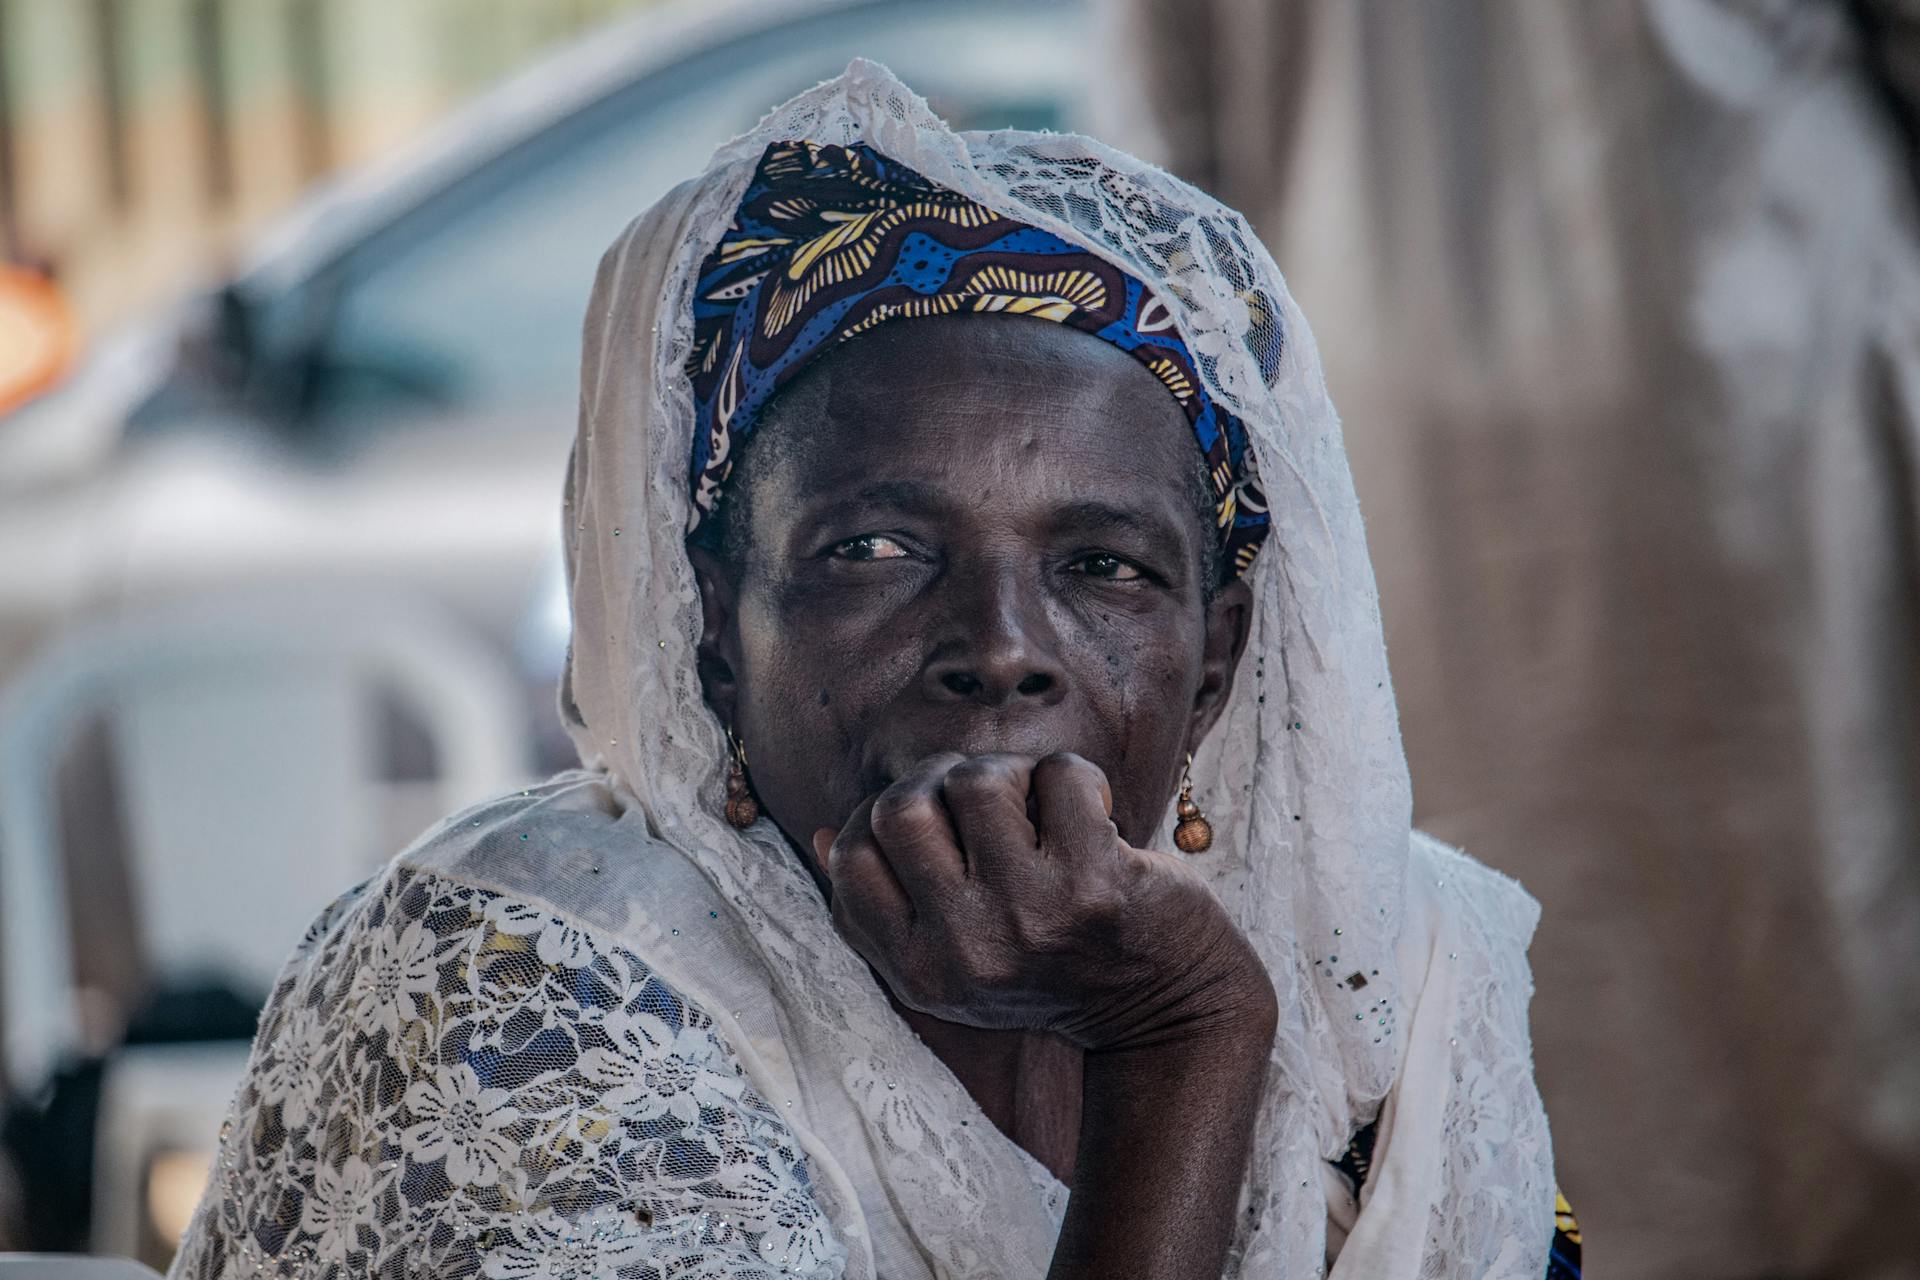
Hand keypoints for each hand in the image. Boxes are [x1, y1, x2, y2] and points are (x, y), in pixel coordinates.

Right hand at [813, 752, 1276, 1052]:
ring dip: (1012, 773)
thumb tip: (824, 835)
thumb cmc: (1056, 972)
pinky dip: (1076, 777)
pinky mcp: (1094, 886)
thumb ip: (889, 908)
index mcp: (920, 972)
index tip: (936, 819)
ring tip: (1041, 806)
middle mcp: (965, 952)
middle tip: (990, 800)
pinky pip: (1058, 774)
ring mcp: (1029, 917)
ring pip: (976, 779)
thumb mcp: (958, 964)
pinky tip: (1093, 813)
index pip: (854, 857)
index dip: (885, 816)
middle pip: (902, 806)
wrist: (1169, 1013)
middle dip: (942, 781)